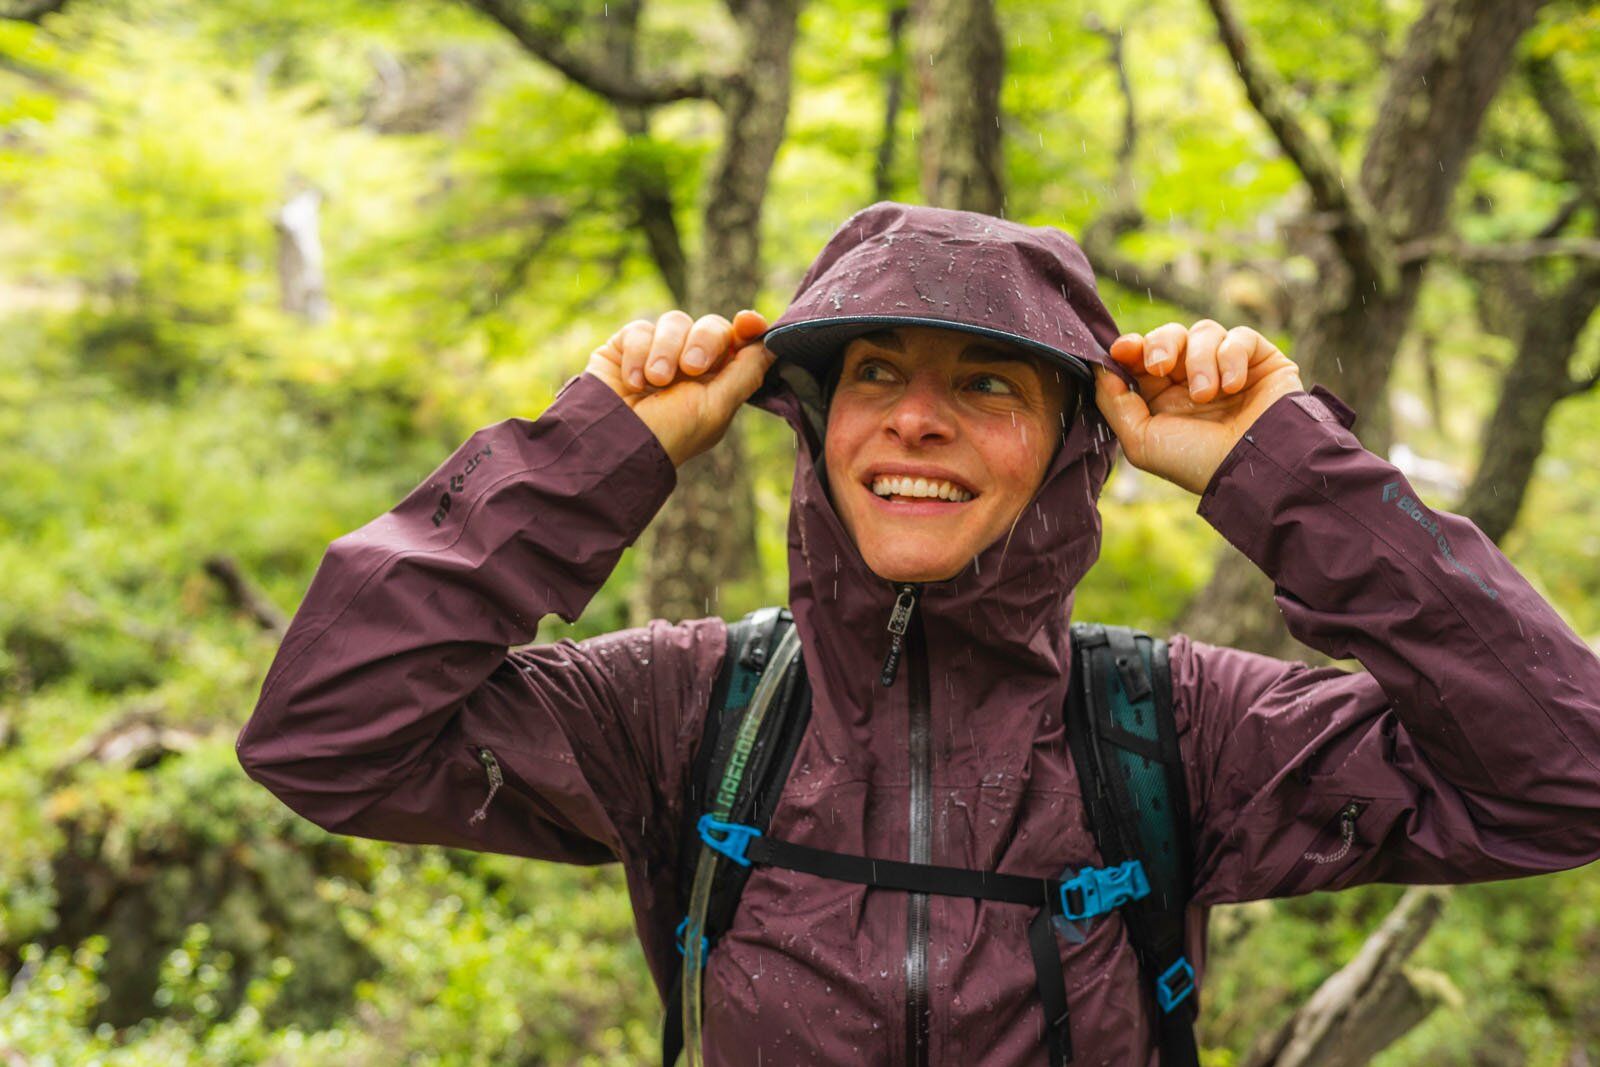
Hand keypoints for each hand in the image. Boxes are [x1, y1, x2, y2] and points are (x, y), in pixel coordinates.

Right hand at [586, 308, 774, 466]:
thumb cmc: (669, 434)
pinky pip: (641, 328)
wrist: (612, 442)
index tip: (747, 323)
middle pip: (711, 326)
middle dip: (704, 342)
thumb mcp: (716, 408)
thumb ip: (746, 373)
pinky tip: (633, 382)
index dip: (747, 327)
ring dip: (667, 351)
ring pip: (675, 321)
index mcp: (717, 381)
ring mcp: (657, 353)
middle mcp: (689, 364)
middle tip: (691, 369)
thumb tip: (774, 345)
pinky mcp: (625, 347)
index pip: (738, 341)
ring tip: (655, 382)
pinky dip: (639, 353)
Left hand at [1091, 319, 1303, 495]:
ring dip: (1199, 361)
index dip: (1130, 347)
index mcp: (1164, 397)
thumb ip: (1115, 404)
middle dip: (1161, 344)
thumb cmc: (1197, 462)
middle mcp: (1194, 379)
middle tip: (1161, 365)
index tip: (1122, 350)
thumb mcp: (1142, 441)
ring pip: (1204, 332)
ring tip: (1206, 395)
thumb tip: (1100, 368)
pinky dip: (1231, 357)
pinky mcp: (1261, 360)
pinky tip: (1233, 387)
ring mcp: (1228, 367)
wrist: (1256, 469)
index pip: (1143, 357)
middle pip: (1170, 335)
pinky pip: (1240, 337)